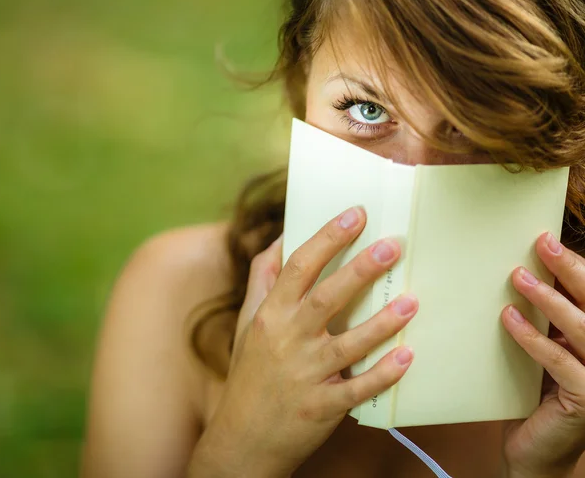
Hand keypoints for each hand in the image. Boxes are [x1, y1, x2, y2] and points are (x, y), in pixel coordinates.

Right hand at [201, 206, 417, 476]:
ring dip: (381, 323)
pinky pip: (357, 390)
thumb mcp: (247, 320)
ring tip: (411, 301)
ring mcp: (305, 375)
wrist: (242, 439)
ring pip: (348, 345)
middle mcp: (287, 340)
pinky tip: (406, 357)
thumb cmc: (249, 370)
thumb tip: (283, 236)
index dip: (328, 237)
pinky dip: (381, 375)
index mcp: (271, 314)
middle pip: (326, 298)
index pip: (300, 266)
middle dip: (360, 269)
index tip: (355, 214)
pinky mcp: (322, 407)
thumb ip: (263, 277)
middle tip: (393, 245)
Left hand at [501, 232, 584, 477]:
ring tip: (519, 276)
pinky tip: (509, 318)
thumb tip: (521, 275)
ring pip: (581, 328)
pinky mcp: (584, 398)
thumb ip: (547, 322)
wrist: (539, 450)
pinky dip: (533, 337)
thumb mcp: (547, 348)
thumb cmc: (538, 393)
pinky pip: (559, 361)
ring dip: (549, 299)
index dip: (577, 266)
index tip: (549, 240)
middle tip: (543, 244)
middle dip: (572, 270)